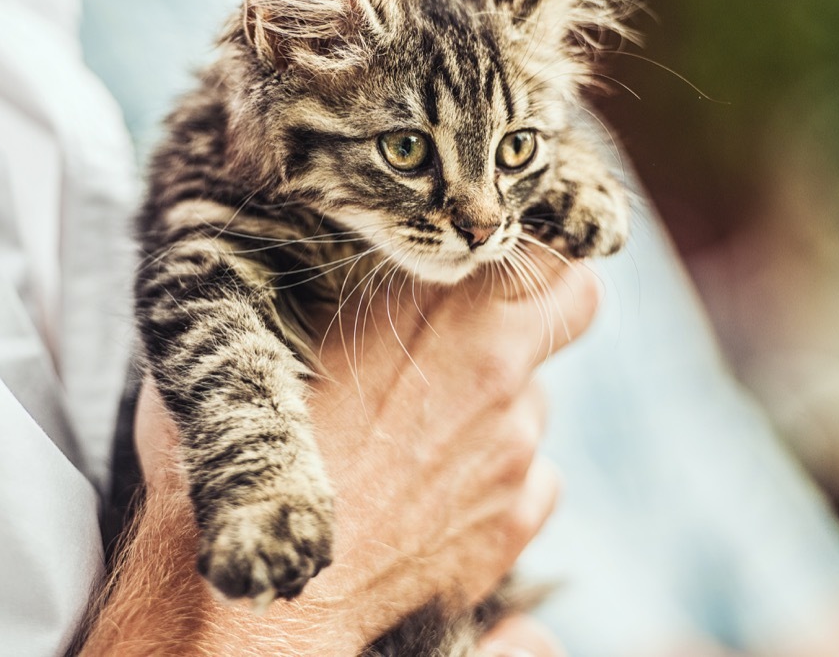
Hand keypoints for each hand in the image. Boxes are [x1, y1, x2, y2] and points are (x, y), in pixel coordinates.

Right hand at [128, 258, 599, 653]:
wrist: (266, 593)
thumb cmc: (262, 451)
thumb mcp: (283, 336)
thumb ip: (351, 291)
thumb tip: (365, 262)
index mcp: (443, 309)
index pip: (549, 246)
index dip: (543, 245)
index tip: (520, 252)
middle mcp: (497, 370)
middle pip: (577, 301)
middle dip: (554, 300)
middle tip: (508, 314)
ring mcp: (515, 446)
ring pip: (539, 395)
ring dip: (503, 400)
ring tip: (427, 430)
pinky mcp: (515, 515)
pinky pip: (534, 473)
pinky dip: (502, 473)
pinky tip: (442, 488)